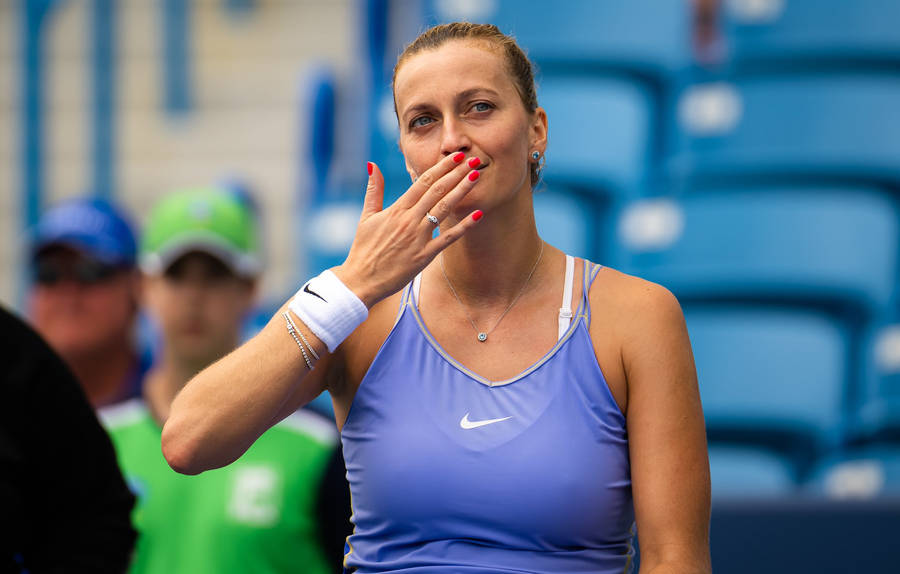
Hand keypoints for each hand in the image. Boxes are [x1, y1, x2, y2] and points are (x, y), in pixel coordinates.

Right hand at [334, 153, 482, 307]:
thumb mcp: (366, 216)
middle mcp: (409, 220)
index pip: (423, 181)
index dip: (442, 167)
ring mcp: (418, 238)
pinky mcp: (424, 256)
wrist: (361, 280)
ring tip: (476, 177)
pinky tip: (478, 215)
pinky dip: (463, 227)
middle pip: (437, 191)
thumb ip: (373, 190)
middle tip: (473, 160)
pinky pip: (447, 239)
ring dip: (462, 191)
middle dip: (457, 173)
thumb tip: (372, 164)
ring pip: (444, 209)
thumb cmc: (363, 249)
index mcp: (396, 209)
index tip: (456, 157)